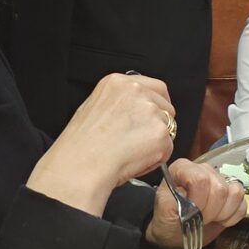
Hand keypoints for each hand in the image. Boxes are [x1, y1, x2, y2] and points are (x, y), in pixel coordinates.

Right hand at [28, 73, 174, 216]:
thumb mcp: (93, 107)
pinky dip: (156, 158)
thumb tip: (133, 110)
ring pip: (168, 128)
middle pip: (165, 107)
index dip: (158, 103)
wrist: (81, 165)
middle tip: (139, 141)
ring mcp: (151, 111)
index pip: (156, 87)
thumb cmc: (81, 145)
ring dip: (156, 142)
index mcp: (118, 83)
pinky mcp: (161, 133)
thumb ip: (119, 103)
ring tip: (130, 152)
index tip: (157, 115)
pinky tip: (135, 160)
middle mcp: (136, 92)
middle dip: (158, 124)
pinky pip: (167, 148)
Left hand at [146, 159, 246, 246]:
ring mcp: (221, 179)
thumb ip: (173, 203)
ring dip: (222, 213)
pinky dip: (232, 216)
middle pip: (220, 188)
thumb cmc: (168, 219)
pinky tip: (219, 219)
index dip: (199, 201)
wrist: (176, 230)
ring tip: (209, 218)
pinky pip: (243, 204)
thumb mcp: (163, 211)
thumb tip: (190, 204)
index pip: (200, 179)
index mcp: (183, 168)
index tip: (191, 214)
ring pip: (235, 193)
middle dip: (210, 211)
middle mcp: (204, 170)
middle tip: (199, 219)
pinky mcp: (233, 193)